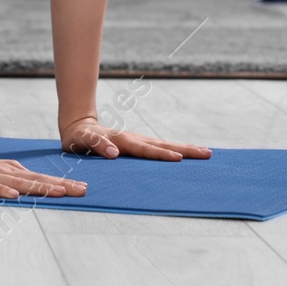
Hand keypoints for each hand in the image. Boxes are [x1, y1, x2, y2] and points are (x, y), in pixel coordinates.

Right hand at [0, 144, 87, 199]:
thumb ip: (9, 176)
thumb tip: (30, 180)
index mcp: (8, 171)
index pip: (39, 178)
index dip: (60, 182)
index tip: (82, 188)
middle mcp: (3, 171)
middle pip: (35, 179)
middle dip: (60, 184)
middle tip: (82, 190)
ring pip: (18, 182)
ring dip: (38, 187)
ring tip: (58, 192)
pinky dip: (2, 190)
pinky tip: (14, 196)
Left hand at [60, 115, 211, 160]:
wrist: (79, 127)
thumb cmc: (78, 138)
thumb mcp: (81, 141)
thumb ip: (96, 145)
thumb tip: (114, 154)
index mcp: (122, 141)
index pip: (144, 150)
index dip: (160, 155)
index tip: (178, 158)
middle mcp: (133, 139)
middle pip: (162, 145)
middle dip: (185, 149)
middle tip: (207, 153)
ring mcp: (138, 140)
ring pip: (165, 144)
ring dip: (185, 148)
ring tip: (206, 152)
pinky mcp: (139, 144)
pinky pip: (160, 147)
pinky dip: (176, 149)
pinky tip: (188, 154)